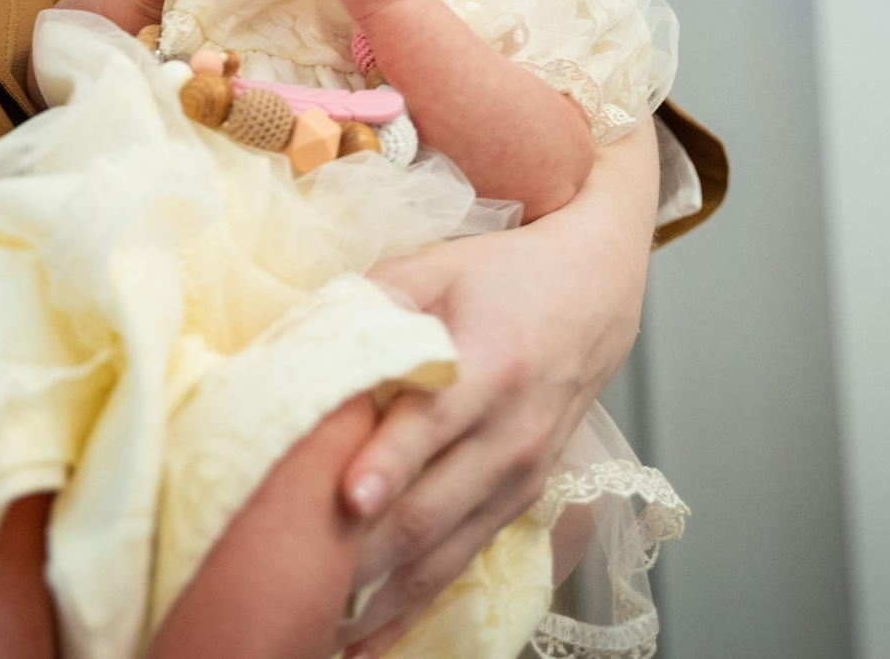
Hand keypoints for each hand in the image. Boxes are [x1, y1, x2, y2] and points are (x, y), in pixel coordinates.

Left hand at [335, 129, 660, 655]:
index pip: (431, 424)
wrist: (592, 296)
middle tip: (300, 586)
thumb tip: (297, 348)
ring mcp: (519, 478)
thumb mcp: (435, 267)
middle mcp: (510, 435)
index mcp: (490, 366)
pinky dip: (413, 607)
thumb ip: (368, 304)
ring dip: (381, 600)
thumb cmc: (504, 279)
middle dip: (364, 555)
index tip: (349, 498)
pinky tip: (367, 639)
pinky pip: (461, 565)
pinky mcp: (518, 504)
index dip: (388, 464)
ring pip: (443, 555)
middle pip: (430, 509)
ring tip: (319, 636)